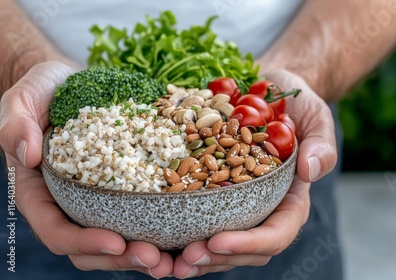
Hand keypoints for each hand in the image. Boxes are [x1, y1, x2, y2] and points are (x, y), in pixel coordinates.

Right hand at [0, 61, 172, 277]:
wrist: (72, 82)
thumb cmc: (43, 90)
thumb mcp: (23, 98)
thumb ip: (16, 124)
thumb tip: (27, 155)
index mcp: (40, 193)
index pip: (56, 231)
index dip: (84, 243)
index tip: (116, 243)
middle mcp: (69, 203)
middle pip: (91, 248)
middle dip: (123, 259)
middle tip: (156, 259)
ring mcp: (98, 200)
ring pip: (119, 240)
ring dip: (146, 254)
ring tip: (175, 260)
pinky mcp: (124, 188)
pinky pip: (141, 215)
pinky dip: (161, 229)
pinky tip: (187, 234)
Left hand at [172, 69, 337, 277]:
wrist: (269, 92)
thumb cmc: (297, 107)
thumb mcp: (317, 119)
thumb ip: (321, 145)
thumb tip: (311, 171)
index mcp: (290, 201)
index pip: (276, 234)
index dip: (249, 244)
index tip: (218, 240)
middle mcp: (263, 209)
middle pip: (244, 249)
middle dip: (215, 259)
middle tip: (184, 259)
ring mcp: (237, 205)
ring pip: (218, 244)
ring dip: (193, 256)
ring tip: (164, 261)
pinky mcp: (213, 193)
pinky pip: (197, 220)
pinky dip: (177, 232)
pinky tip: (152, 236)